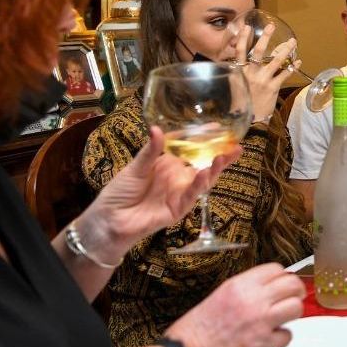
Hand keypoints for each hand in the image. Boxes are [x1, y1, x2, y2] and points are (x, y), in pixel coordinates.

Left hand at [81, 126, 236, 259]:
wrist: (109, 219)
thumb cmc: (119, 192)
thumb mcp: (135, 167)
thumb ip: (150, 151)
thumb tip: (157, 129)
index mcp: (167, 164)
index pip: (190, 149)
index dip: (204, 139)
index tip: (218, 127)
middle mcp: (177, 177)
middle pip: (203, 165)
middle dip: (221, 156)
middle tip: (236, 146)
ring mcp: (179, 193)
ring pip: (202, 180)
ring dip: (214, 169)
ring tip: (225, 156)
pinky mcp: (177, 209)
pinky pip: (191, 196)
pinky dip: (199, 185)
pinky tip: (205, 174)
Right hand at [164, 264, 305, 346]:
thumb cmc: (198, 328)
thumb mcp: (221, 295)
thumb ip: (246, 289)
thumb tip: (267, 288)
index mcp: (240, 285)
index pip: (276, 269)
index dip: (283, 276)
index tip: (283, 283)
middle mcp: (253, 299)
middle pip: (292, 285)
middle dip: (296, 291)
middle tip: (294, 297)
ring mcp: (261, 321)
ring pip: (296, 307)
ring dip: (292, 313)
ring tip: (283, 318)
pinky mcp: (264, 343)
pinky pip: (287, 336)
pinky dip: (281, 339)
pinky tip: (270, 339)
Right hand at [240, 30, 296, 122]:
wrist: (250, 119)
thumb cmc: (242, 103)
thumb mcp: (236, 86)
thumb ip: (238, 74)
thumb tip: (239, 62)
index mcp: (240, 72)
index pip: (240, 52)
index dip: (244, 39)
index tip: (247, 27)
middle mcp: (251, 74)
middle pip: (258, 52)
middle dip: (265, 38)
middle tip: (271, 26)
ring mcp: (263, 80)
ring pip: (275, 61)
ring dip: (285, 50)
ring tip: (292, 42)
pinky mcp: (273, 87)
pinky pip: (285, 74)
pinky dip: (293, 67)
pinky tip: (298, 61)